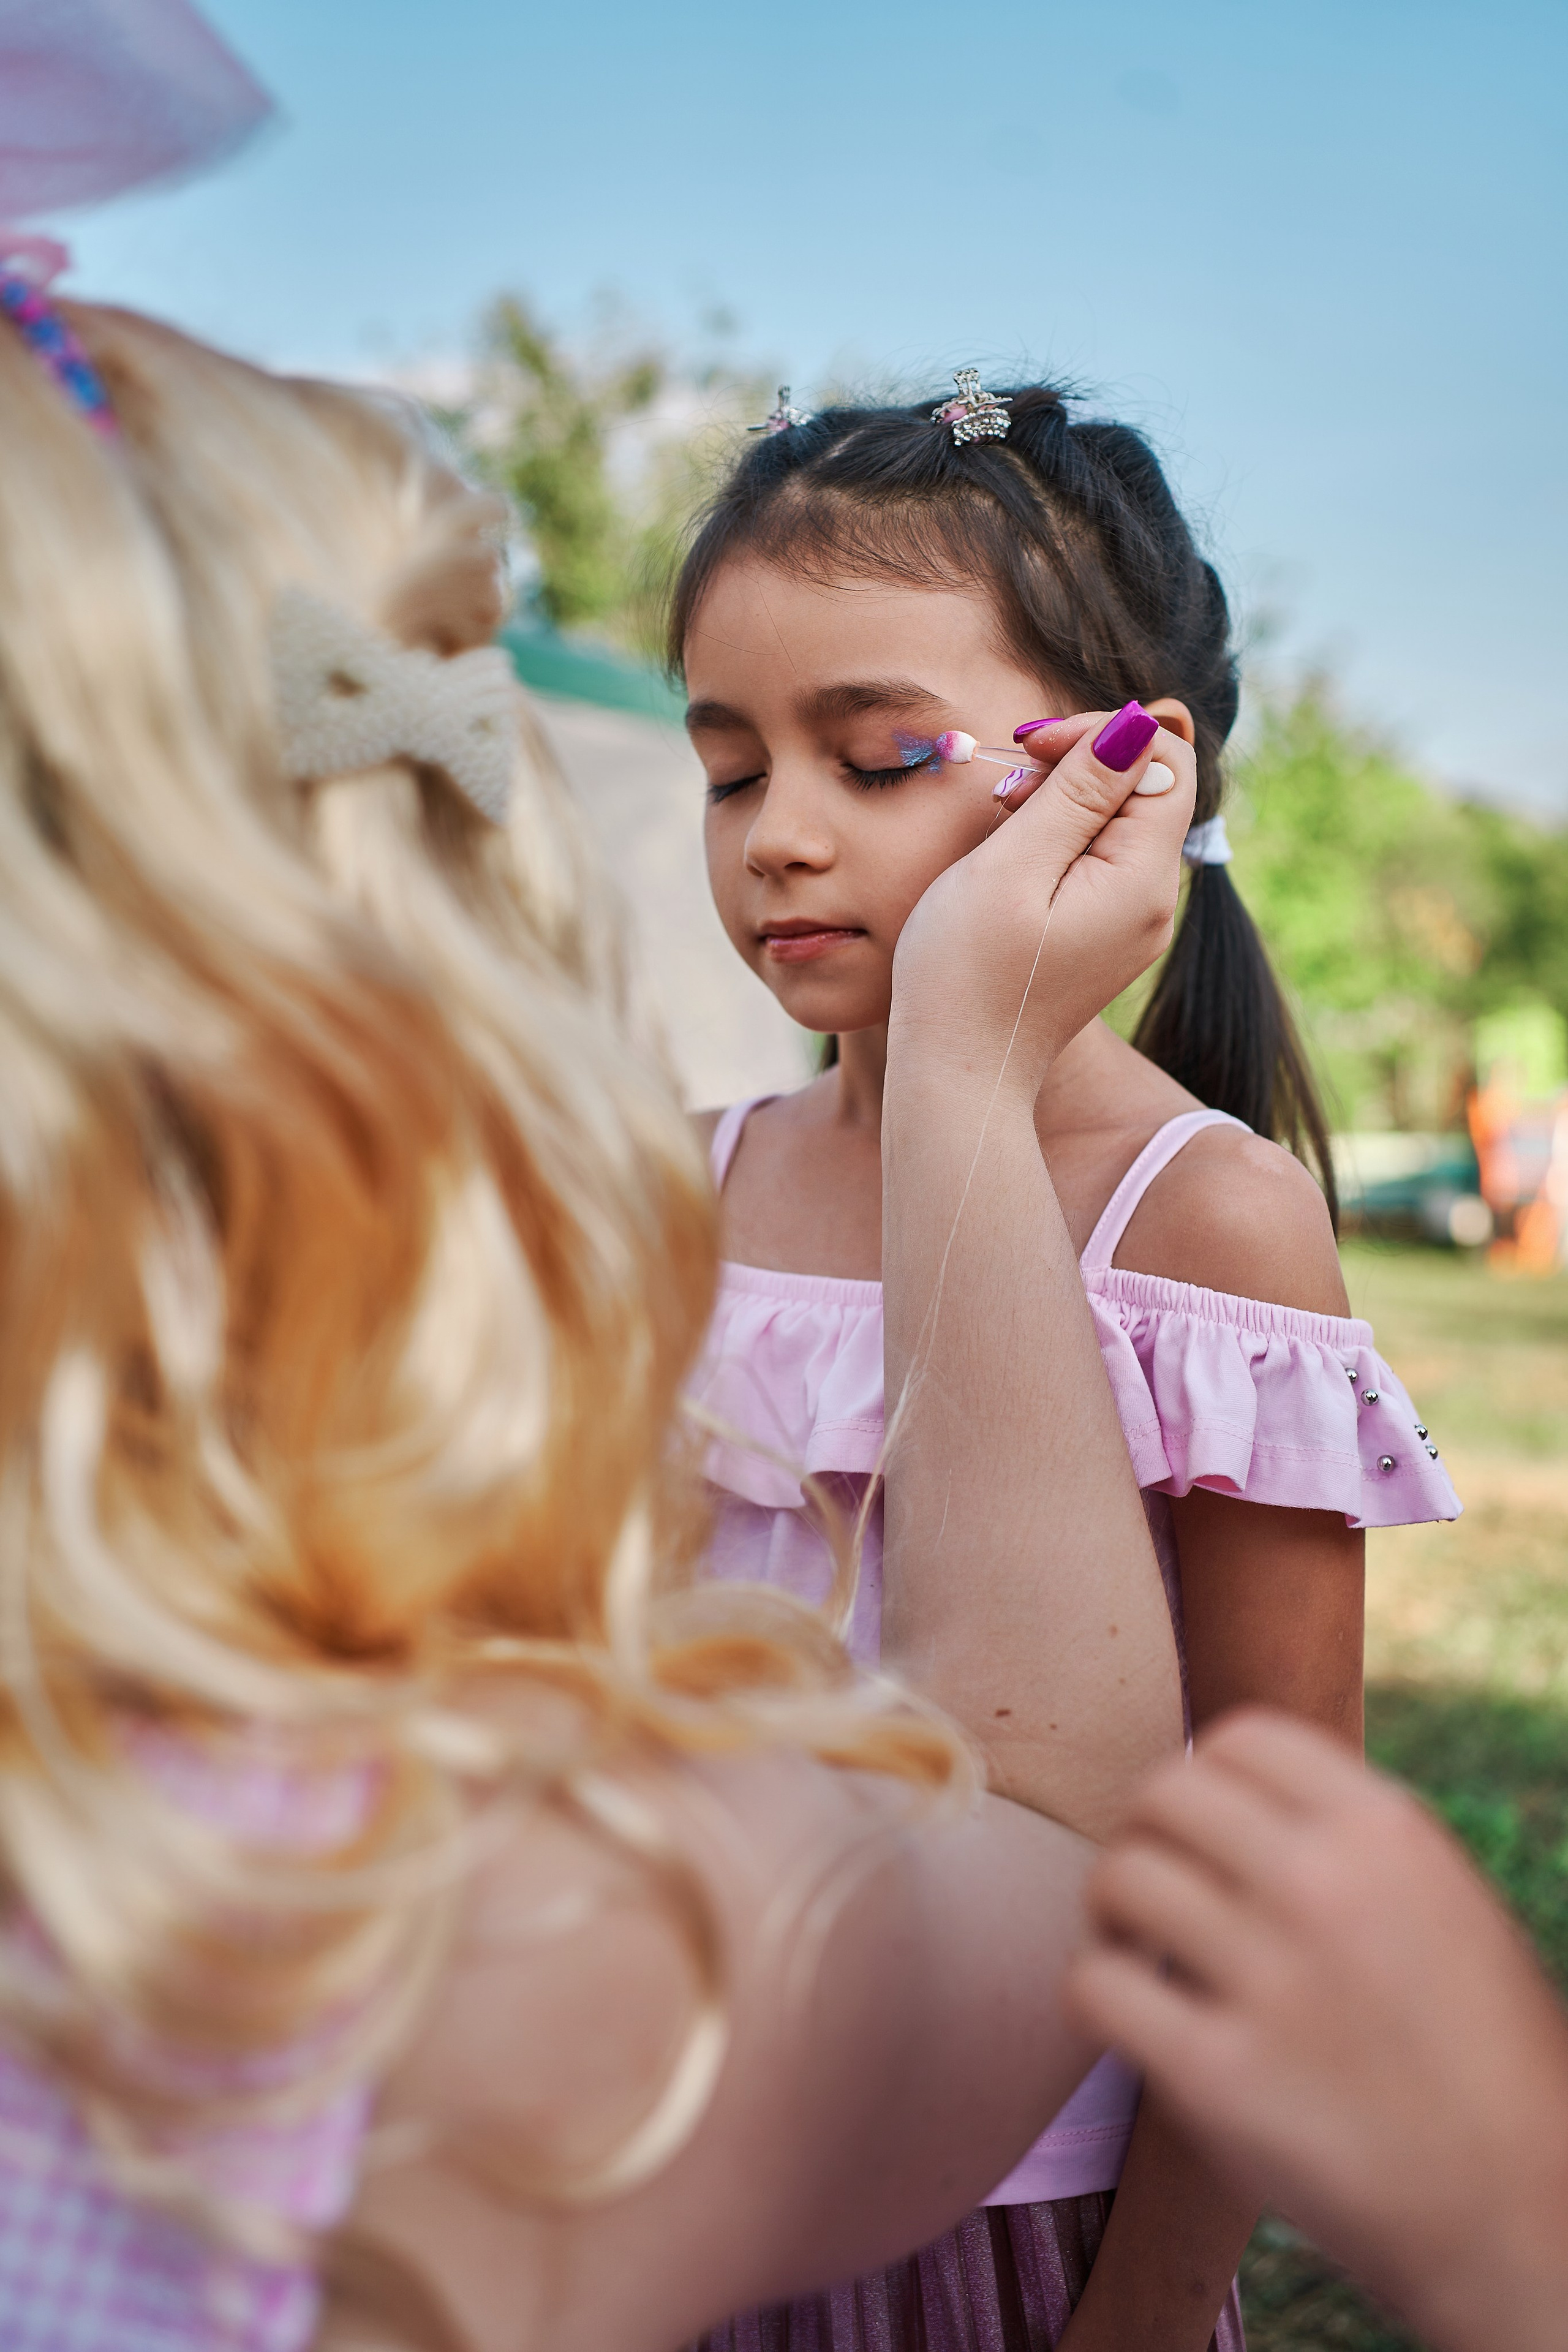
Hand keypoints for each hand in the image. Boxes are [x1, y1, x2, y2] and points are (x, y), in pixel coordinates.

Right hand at [888, 708, 1194, 1101]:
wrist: (959, 1076)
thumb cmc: (965, 974)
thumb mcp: (1013, 868)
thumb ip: (1078, 793)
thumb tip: (1140, 725)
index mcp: (1142, 881)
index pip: (1164, 762)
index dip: (1102, 735)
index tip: (1031, 748)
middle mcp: (1153, 903)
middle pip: (1144, 790)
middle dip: (1076, 768)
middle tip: (1004, 790)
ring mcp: (1132, 924)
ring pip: (1117, 824)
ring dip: (1060, 803)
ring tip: (1000, 823)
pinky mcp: (1104, 938)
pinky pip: (1098, 864)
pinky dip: (1057, 843)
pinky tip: (1010, 862)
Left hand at [1066, 1709, 1567, 2351]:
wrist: (1522, 2210)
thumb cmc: (1480, 2054)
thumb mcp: (1443, 1899)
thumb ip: (1347, 1841)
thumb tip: (1234, 1795)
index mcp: (1385, 1830)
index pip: (1240, 1736)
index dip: (1203, 1776)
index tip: (1200, 1825)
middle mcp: (1323, 1884)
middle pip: (1165, 1792)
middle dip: (1147, 1832)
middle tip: (1155, 1883)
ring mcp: (1268, 1978)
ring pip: (1119, 1876)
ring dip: (1111, 1909)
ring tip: (1134, 1945)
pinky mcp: (1217, 2077)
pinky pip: (1096, 1986)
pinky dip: (1093, 1992)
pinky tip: (1126, 2012)